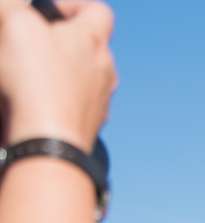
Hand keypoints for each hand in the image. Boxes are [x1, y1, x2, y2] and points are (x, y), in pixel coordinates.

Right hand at [0, 0, 116, 147]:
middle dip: (62, 44)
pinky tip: (37, 105)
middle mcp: (104, 71)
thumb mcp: (16, 25)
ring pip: (84, 80)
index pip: (98, 11)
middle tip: (32, 45)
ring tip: (30, 77)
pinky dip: (59, 103)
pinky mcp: (89, 128)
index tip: (49, 12)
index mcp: (92, 41)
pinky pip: (77, 108)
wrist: (49, 142)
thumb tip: (15, 6)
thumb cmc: (37, 81)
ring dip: (61, 75)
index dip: (73, 6)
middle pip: (90, 48)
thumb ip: (15, 6)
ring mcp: (100, 103)